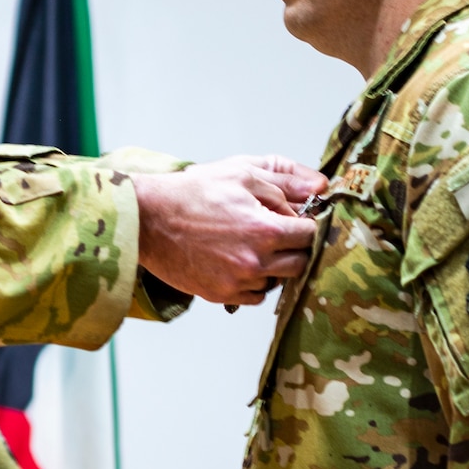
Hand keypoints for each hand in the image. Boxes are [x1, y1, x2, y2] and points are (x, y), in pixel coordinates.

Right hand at [133, 156, 326, 306]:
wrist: (148, 220)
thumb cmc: (193, 192)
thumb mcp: (241, 173)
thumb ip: (285, 181)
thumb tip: (320, 186)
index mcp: (266, 230)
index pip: (310, 234)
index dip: (305, 223)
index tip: (294, 218)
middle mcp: (256, 262)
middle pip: (300, 263)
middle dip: (294, 246)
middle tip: (275, 232)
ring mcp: (238, 282)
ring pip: (278, 280)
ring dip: (273, 265)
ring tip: (251, 245)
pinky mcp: (221, 296)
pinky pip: (255, 296)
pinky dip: (254, 281)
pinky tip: (237, 261)